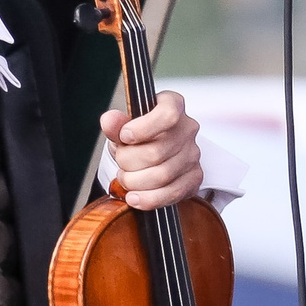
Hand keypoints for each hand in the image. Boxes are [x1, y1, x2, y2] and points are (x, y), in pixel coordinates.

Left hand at [102, 91, 203, 208]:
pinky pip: (172, 193)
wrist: (152, 154)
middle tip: (120, 162)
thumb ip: (116, 124)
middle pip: (156, 152)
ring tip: (126, 178)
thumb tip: (110, 120)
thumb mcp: (123, 127)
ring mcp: (194, 154)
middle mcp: (188, 128)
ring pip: (162, 175)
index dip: (142, 129)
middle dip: (128, 162)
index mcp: (173, 106)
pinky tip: (134, 197)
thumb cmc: (138, 136)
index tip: (124, 137)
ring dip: (135, 182)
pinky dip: (149, 199)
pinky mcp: (195, 177)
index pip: (167, 116)